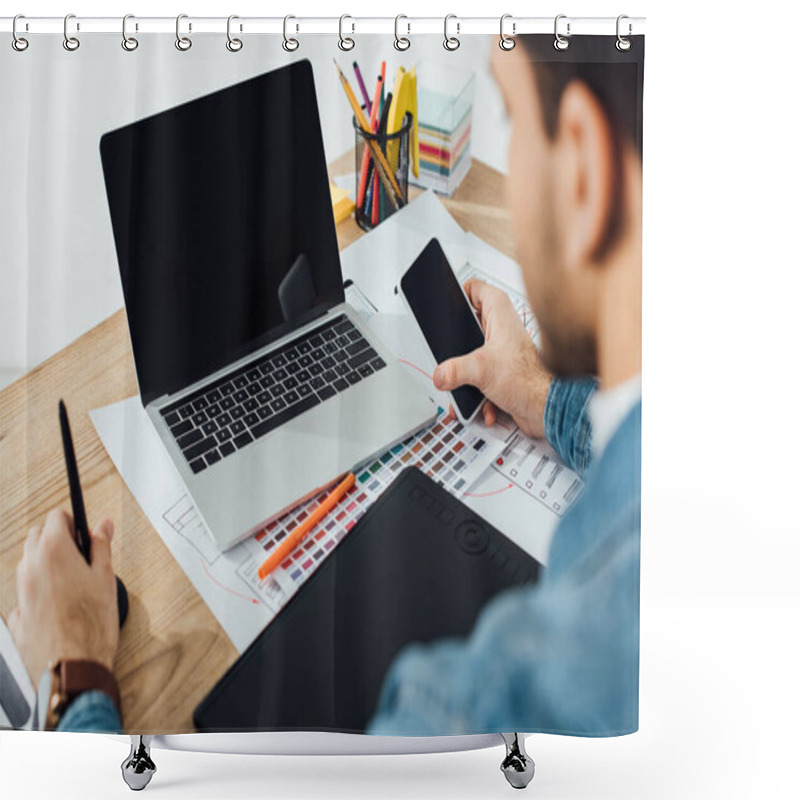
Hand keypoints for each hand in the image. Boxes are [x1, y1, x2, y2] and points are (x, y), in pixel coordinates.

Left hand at [8, 509, 119, 686]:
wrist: (72, 667)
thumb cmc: (91, 626)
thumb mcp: (105, 577)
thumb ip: (102, 546)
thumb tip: (102, 526)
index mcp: (54, 552)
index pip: (57, 516)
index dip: (76, 521)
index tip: (87, 531)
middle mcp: (31, 568)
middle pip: (38, 535)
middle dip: (58, 538)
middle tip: (83, 554)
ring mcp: (21, 591)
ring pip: (29, 562)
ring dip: (47, 562)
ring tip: (74, 579)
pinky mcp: (18, 613)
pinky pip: (26, 590)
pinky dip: (40, 589)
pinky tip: (60, 603)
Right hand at [433, 279, 552, 438]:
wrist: (549, 408)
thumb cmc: (531, 380)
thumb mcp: (481, 370)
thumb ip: (454, 370)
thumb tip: (439, 374)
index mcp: (499, 313)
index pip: (474, 288)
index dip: (458, 293)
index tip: (445, 305)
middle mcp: (501, 328)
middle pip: (468, 325)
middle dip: (456, 346)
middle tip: (449, 353)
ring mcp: (502, 350)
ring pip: (472, 355)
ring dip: (466, 376)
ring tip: (466, 386)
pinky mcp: (503, 372)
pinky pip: (480, 377)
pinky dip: (479, 393)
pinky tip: (485, 402)